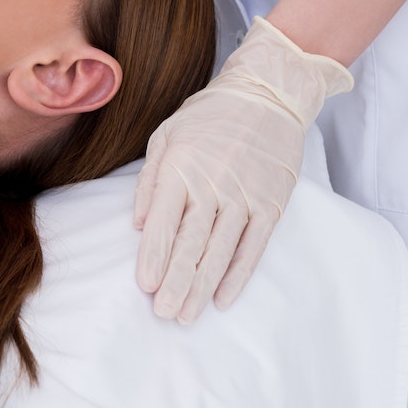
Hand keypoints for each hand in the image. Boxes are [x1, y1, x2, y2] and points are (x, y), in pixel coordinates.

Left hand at [131, 16, 352, 322]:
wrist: (267, 92)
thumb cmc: (210, 114)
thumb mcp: (168, 133)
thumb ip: (150, 179)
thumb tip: (137, 224)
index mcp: (181, 166)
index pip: (164, 221)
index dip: (153, 256)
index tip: (144, 285)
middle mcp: (212, 184)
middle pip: (191, 244)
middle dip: (175, 282)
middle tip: (163, 313)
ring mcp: (244, 195)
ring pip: (220, 252)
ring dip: (202, 287)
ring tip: (186, 315)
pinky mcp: (270, 203)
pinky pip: (253, 247)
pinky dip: (237, 276)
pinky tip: (223, 299)